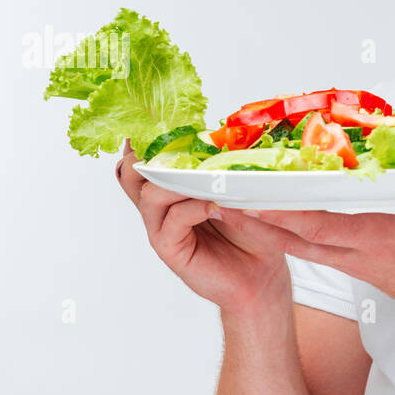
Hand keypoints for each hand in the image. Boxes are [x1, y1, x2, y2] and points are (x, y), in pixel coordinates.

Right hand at [116, 139, 292, 313]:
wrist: (261, 276)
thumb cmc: (252, 233)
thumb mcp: (239, 191)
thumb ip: (223, 168)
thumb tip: (224, 132)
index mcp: (171, 189)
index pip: (144, 159)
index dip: (145, 139)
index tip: (155, 119)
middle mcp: (160, 207)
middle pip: (132, 173)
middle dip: (147, 153)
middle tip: (169, 140)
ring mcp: (162, 228)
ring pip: (149, 194)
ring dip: (176, 179)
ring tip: (202, 176)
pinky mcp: (170, 249)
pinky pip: (172, 220)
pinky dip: (191, 207)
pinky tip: (213, 204)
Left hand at [208, 195, 394, 326]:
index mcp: (377, 241)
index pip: (324, 228)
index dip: (289, 216)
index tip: (256, 202)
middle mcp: (356, 253)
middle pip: (296, 239)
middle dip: (257, 222)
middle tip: (218, 202)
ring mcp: (352, 260)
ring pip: (297, 244)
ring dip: (262, 228)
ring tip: (228, 207)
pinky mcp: (354, 261)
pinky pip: (308, 247)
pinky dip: (283, 232)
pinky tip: (265, 219)